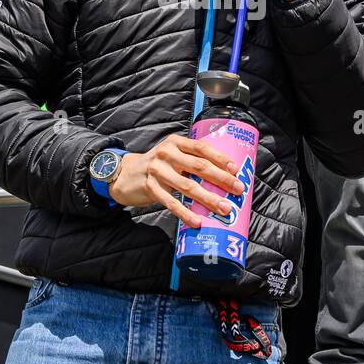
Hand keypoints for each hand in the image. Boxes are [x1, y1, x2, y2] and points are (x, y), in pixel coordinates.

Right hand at [107, 134, 246, 229]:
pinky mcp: (150, 188)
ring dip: (209, 198)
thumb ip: (191, 160)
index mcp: (175, 142)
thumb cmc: (158, 166)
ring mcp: (157, 171)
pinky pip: (171, 203)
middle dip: (221, 179)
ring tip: (224, 208)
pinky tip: (198, 221)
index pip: (202, 148)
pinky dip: (186, 213)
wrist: (125, 174)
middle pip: (199, 166)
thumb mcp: (172, 155)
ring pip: (188, 186)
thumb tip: (223, 176)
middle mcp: (166, 153)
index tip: (236, 170)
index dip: (220, 158)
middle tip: (238, 190)